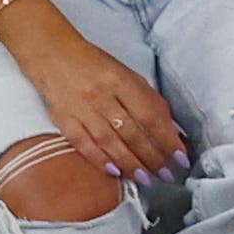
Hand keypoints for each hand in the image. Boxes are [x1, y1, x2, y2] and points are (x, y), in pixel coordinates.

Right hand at [9, 14, 187, 181]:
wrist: (53, 55)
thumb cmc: (95, 65)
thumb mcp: (125, 73)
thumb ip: (146, 99)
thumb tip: (170, 127)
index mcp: (121, 80)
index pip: (150, 114)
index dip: (167, 138)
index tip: (180, 156)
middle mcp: (102, 95)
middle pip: (131, 132)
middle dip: (152, 156)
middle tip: (167, 175)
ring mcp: (81, 108)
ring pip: (110, 142)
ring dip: (130, 163)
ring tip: (146, 179)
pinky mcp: (63, 119)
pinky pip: (83, 143)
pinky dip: (99, 159)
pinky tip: (114, 172)